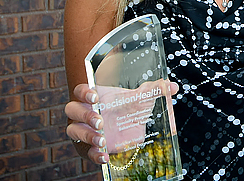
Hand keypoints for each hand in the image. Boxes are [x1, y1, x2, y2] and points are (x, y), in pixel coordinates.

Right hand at [65, 81, 179, 163]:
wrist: (127, 128)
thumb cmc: (128, 108)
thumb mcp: (141, 100)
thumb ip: (153, 91)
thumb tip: (172, 86)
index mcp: (94, 97)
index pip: (80, 90)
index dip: (84, 92)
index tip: (96, 97)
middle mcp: (84, 112)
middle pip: (72, 110)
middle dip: (85, 115)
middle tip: (100, 121)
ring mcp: (84, 130)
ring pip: (73, 131)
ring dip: (87, 135)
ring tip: (102, 140)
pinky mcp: (89, 147)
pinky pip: (85, 151)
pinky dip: (93, 154)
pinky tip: (104, 156)